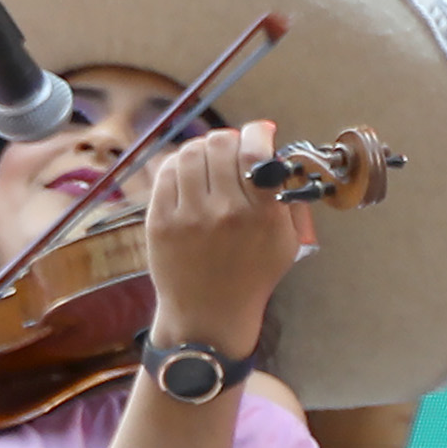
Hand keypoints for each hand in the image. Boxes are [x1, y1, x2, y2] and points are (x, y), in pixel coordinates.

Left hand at [138, 118, 315, 356]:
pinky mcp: (159, 221)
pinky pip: (167, 173)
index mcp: (261, 215)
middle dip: (230, 138)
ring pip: (191, 153)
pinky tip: (190, 172)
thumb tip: (278, 155)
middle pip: (220, 144)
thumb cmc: (253, 276)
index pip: (255, 151)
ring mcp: (187, 216)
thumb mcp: (287, 241)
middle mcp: (224, 211)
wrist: (208, 314)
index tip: (261, 134)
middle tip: (233, 148)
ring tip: (210, 159)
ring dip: (204, 148)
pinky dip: (179, 163)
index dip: (257, 132)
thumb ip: (287, 198)